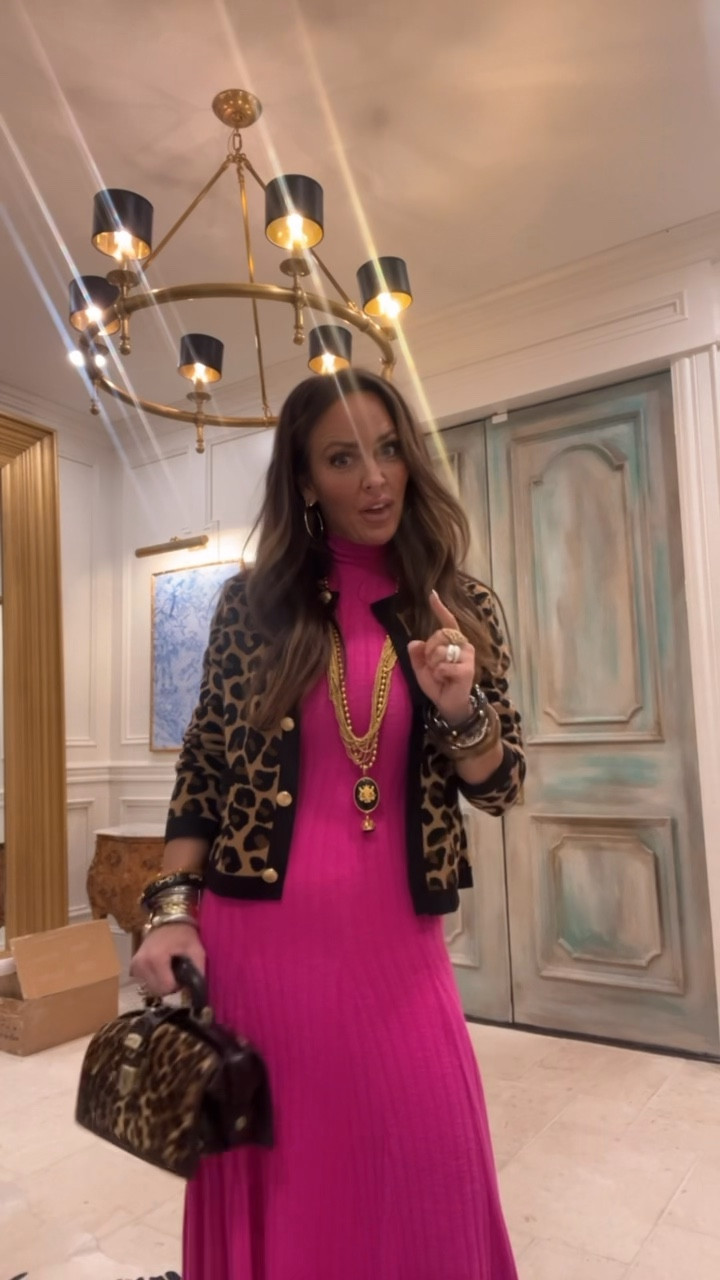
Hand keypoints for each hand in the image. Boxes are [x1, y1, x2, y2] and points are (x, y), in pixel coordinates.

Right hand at [129, 923, 205, 997]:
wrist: (168, 921)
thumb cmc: (183, 934)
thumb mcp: (197, 950)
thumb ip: (198, 971)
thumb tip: (200, 991)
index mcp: (156, 958)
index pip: (165, 988)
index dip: (177, 985)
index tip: (182, 974)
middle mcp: (141, 963)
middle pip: (157, 990)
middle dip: (168, 986)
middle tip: (176, 972)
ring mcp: (135, 965)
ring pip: (150, 988)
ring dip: (161, 983)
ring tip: (169, 969)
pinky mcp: (133, 966)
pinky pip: (145, 982)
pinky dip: (154, 979)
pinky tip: (160, 968)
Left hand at [407, 591, 474, 724]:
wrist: (448, 704)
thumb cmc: (437, 683)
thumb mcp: (421, 668)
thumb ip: (417, 654)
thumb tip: (415, 641)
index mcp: (452, 642)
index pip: (447, 622)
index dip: (439, 608)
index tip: (432, 594)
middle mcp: (462, 645)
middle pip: (438, 636)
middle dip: (429, 652)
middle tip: (433, 666)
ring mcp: (467, 656)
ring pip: (439, 651)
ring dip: (433, 666)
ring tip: (440, 675)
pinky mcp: (467, 668)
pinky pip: (443, 666)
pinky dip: (438, 674)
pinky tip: (445, 680)